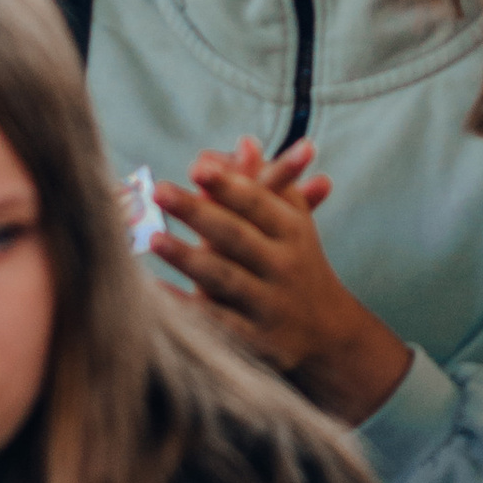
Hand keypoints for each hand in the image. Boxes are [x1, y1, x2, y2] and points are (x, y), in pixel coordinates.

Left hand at [152, 145, 408, 425]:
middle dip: (199, 212)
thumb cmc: (299, 262)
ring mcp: (269, 303)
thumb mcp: (293, 221)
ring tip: (152, 238)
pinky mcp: (255, 340)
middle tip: (160, 191)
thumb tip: (242, 141)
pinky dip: (187, 308)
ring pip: (225, 278)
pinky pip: (216, 323)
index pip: (258, 203)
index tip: (197, 166)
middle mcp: (283, 264)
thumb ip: (267, 182)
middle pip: (237, 236)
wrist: (330, 334)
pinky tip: (155, 294)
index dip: (229, 184)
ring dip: (188, 258)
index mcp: (292, 230)